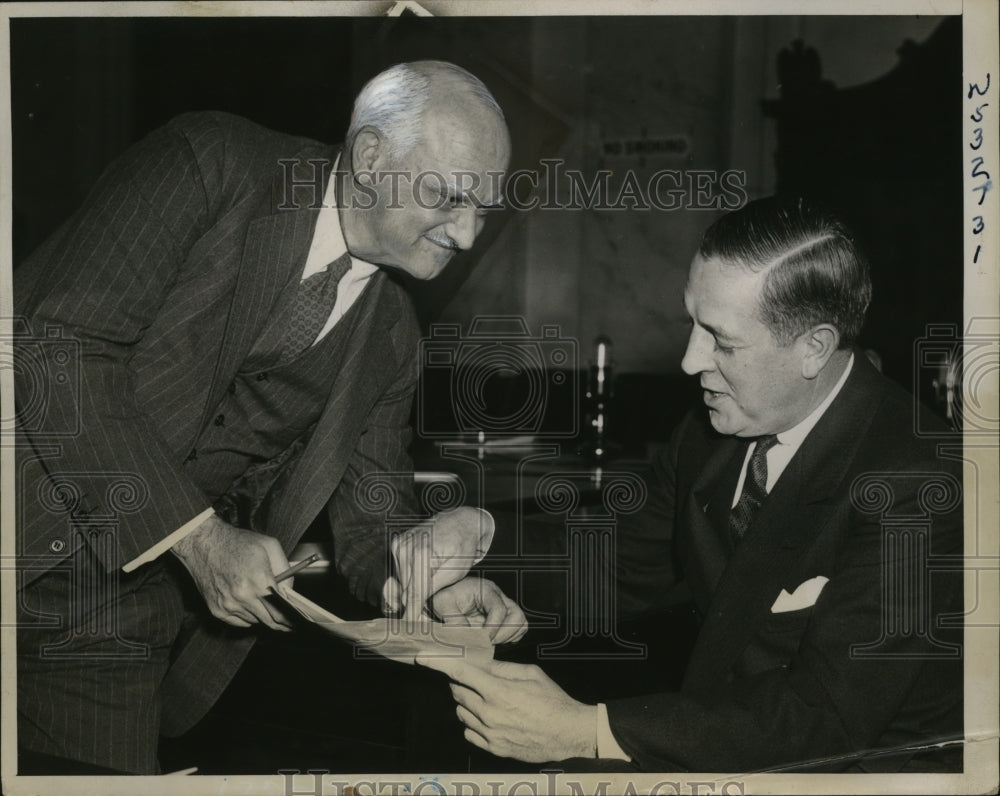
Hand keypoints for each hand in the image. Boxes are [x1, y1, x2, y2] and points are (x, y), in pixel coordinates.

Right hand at [171, 514, 292, 630]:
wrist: (203, 543)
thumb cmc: (237, 543)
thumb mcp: (270, 546)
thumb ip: (285, 570)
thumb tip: (290, 591)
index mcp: (259, 580)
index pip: (281, 611)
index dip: (290, 619)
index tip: (295, 621)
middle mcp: (243, 596)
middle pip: (269, 621)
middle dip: (280, 622)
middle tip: (287, 622)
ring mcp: (228, 605)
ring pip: (254, 621)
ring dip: (261, 614)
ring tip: (260, 599)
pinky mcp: (216, 610)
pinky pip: (239, 622)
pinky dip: (246, 616)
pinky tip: (246, 602)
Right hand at [385, 507, 494, 619]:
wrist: (461, 520)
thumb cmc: (463, 546)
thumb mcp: (456, 570)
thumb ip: (433, 587)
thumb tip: (415, 606)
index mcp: (422, 552)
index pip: (414, 593)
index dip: (413, 613)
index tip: (410, 630)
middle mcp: (406, 546)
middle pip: (405, 589)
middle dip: (415, 604)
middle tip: (426, 617)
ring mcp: (399, 544)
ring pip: (401, 582)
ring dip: (413, 589)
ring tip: (431, 587)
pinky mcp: (397, 544)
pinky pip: (400, 571)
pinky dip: (410, 577)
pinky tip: (424, 575)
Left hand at [416, 656, 596, 762]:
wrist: (568, 733)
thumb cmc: (553, 701)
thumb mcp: (531, 673)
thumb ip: (502, 668)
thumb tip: (481, 663)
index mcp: (499, 691)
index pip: (460, 673)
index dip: (439, 664)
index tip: (423, 659)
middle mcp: (490, 713)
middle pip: (457, 692)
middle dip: (461, 682)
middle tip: (475, 678)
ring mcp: (490, 733)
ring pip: (461, 712)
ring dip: (467, 702)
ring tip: (487, 699)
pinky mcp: (493, 748)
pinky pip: (469, 732)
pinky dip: (473, 722)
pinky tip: (489, 717)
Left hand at [429, 577, 527, 643]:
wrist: (446, 594)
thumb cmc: (445, 596)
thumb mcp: (443, 604)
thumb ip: (453, 619)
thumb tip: (467, 637)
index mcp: (485, 590)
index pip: (499, 610)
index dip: (492, 628)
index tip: (481, 639)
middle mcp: (498, 596)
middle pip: (517, 615)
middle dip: (504, 633)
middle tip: (488, 641)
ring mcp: (503, 606)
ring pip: (520, 622)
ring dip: (508, 636)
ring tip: (490, 641)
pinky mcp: (504, 616)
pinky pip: (517, 628)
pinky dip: (509, 637)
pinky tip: (493, 640)